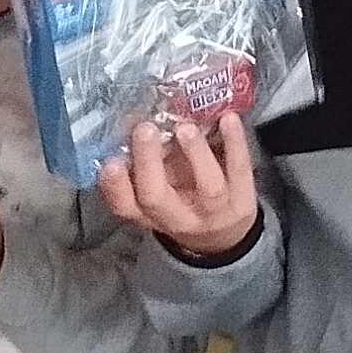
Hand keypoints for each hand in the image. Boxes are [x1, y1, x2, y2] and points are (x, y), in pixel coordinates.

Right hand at [100, 111, 260, 257]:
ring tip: (185, 127)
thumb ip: (143, 163)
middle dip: (148, 163)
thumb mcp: (156, 189)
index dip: (114, 186)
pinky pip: (239, 170)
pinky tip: (228, 118)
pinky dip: (235, 143)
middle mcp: (176, 215)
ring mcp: (213, 210)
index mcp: (147, 211)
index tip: (109, 160)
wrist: (223, 236)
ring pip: (206, 187)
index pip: (123, 205)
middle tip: (144, 129)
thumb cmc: (180, 201)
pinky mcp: (242, 198)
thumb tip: (131, 116)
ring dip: (195, 154)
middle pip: (156, 198)